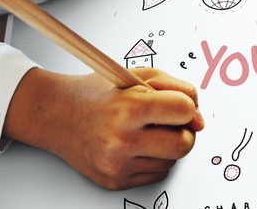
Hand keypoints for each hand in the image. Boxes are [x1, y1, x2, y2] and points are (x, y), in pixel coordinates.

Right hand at [5, 67, 201, 189]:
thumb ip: (178, 90)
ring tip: (146, 130)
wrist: (57, 115)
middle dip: (185, 132)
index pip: (183, 110)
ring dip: (167, 145)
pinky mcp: (114, 181)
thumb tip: (200, 121)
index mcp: (128, 108)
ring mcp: (117, 164)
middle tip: (169, 122)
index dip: (187, 106)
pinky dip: (154, 160)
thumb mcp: (139, 76)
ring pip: (172, 161)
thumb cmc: (101, 93)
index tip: (177, 105)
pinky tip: (137, 145)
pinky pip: (157, 174)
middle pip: (184, 145)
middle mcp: (121, 140)